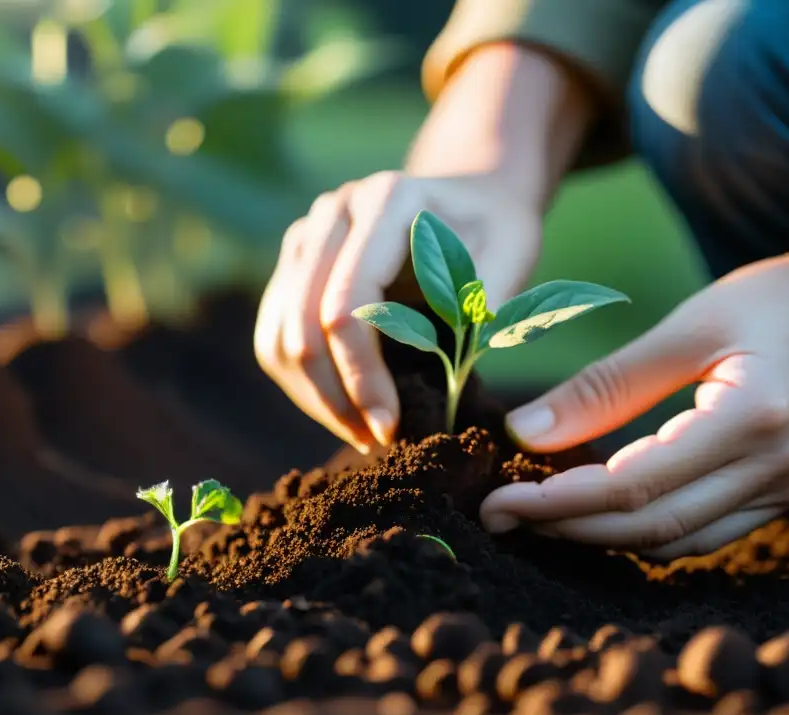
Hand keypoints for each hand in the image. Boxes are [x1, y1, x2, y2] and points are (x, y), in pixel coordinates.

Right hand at [254, 171, 540, 452]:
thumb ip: (482, 306)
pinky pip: (275, 337)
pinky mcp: (294, 266)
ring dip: (314, 397)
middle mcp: (333, 213)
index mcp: (385, 202)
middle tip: (374, 441)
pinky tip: (342, 410)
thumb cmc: (495, 231)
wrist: (469, 199)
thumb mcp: (512, 255)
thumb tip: (450, 375)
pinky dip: (302, 384)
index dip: (362, 376)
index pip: (346, 306)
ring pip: (280, 338)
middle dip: (335, 397)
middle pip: (303, 327)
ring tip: (360, 433)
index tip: (390, 426)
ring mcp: (306, 237)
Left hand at [480, 245, 788, 558]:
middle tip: (497, 515)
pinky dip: (640, 531)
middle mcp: (772, 470)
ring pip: (673, 542)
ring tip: (535, 514)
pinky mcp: (777, 493)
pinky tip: (596, 512)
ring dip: (598, 537)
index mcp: (751, 419)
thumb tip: (526, 430)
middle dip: (564, 528)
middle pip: (649, 527)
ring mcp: (780, 490)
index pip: (633, 486)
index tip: (496, 502)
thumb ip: (609, 384)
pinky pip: (699, 534)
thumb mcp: (691, 325)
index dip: (557, 502)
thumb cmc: (784, 301)